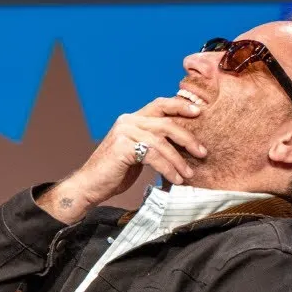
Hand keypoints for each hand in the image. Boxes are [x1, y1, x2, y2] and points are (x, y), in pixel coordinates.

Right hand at [40, 97, 206, 222]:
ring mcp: (124, 132)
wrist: (89, 186)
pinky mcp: (122, 147)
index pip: (160, 104)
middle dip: (187, 138)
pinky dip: (168, 168)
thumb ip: (152, 143)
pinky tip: (175, 179)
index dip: (180, 105)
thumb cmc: (114, 172)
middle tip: (202, 152)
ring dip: (179, 159)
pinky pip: (153, 155)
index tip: (199, 111)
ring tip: (189, 173)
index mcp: (131, 119)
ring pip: (161, 141)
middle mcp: (127, 121)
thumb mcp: (137, 152)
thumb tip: (182, 144)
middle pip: (166, 123)